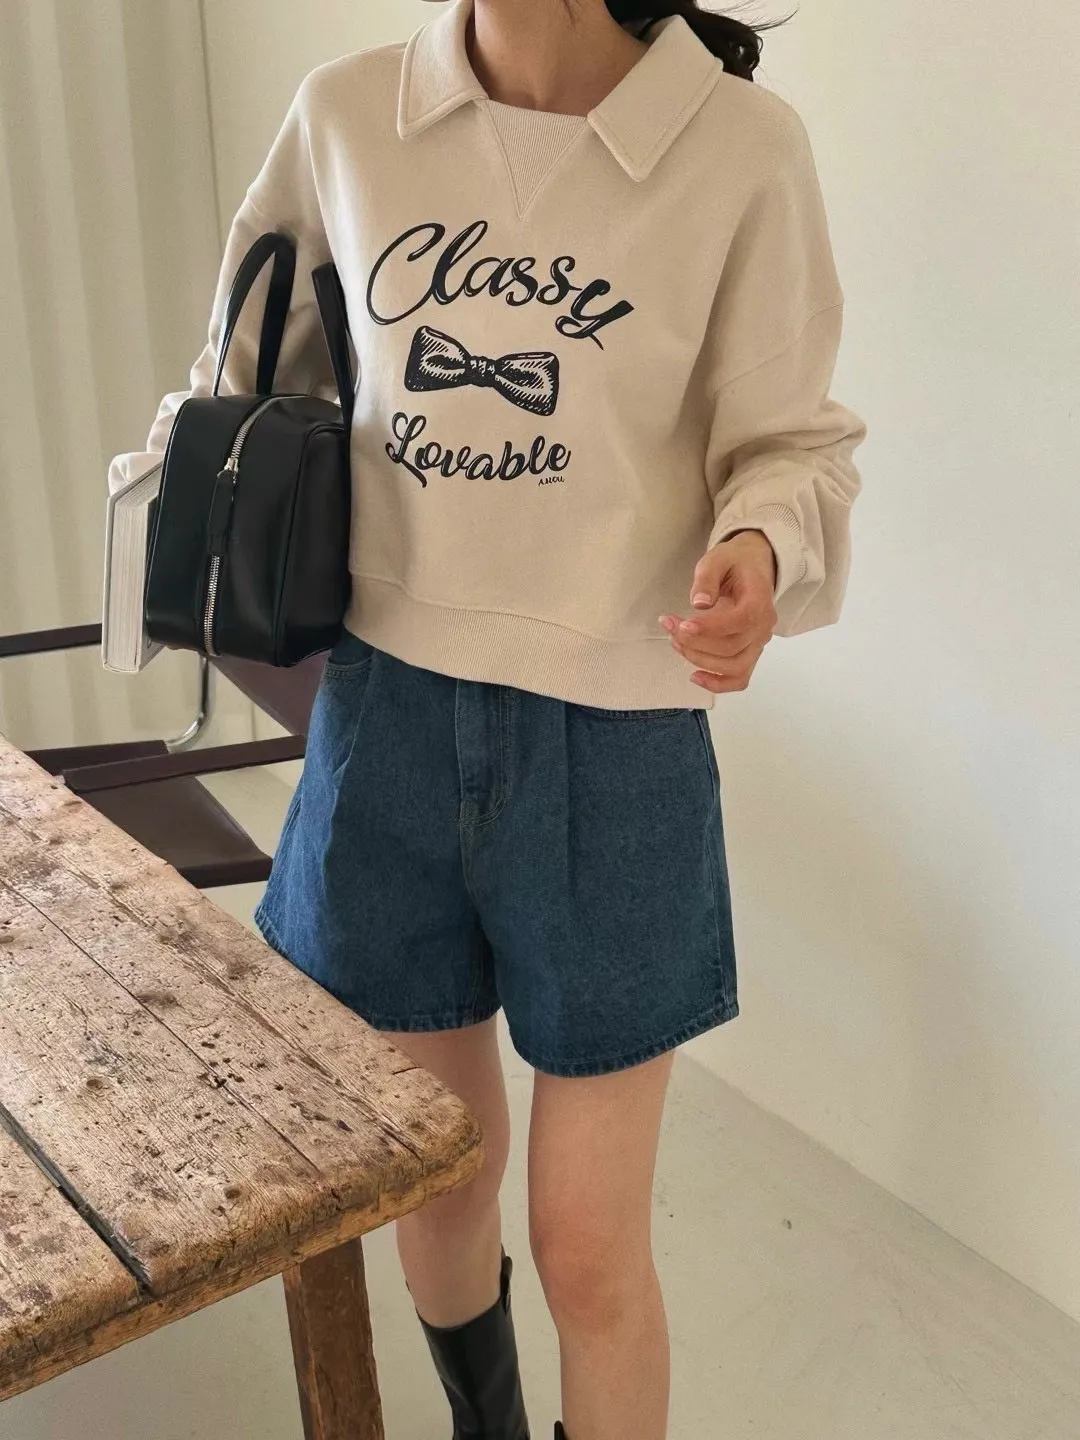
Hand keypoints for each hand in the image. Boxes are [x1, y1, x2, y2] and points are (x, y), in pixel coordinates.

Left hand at [658, 530, 777, 693]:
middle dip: (694, 642)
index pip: (740, 621)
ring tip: (675, 641)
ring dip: (700, 659)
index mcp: (760, 600)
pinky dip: (718, 684)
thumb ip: (707, 578)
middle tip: (670, 626)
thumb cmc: (734, 563)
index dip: (710, 628)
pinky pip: (740, 678)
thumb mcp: (717, 558)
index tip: (683, 625)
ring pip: (734, 666)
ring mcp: (758, 643)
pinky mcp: (749, 654)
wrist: (752, 568)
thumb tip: (699, 604)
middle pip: (732, 647)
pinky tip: (694, 676)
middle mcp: (764, 627)